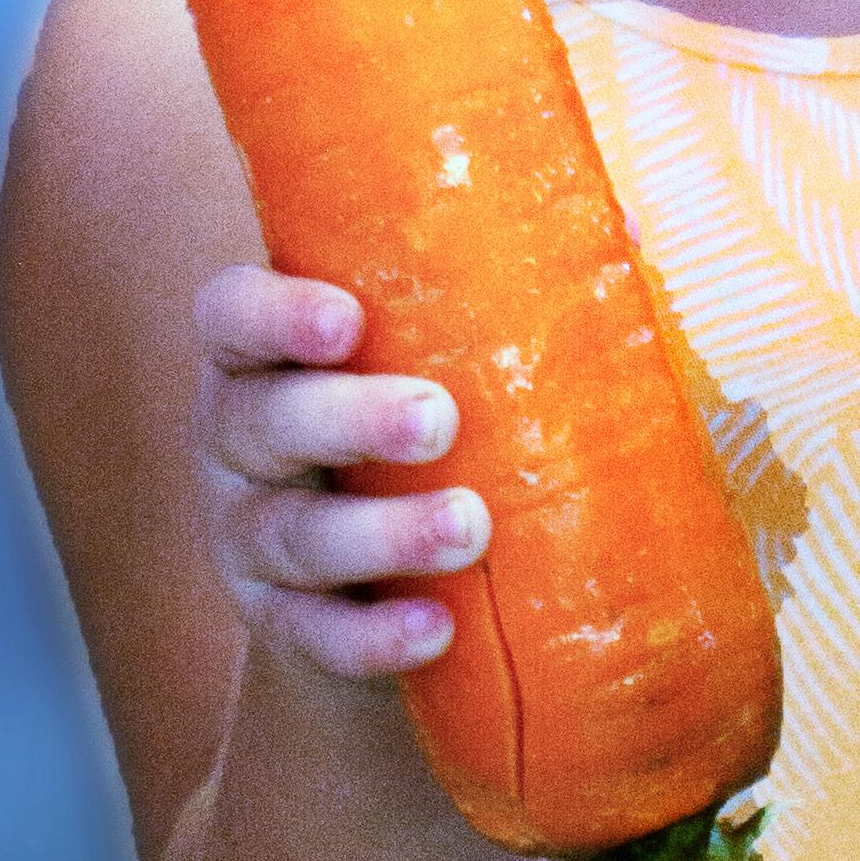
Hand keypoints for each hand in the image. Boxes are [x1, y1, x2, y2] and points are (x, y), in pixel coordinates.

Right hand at [191, 266, 487, 684]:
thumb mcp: (441, 353)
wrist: (380, 569)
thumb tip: (630, 224)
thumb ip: (503, 294)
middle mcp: (238, 439)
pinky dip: (369, 636)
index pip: (230, 316)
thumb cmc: (428, 421)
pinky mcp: (282, 622)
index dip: (273, 315)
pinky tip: (432, 631)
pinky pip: (313, 634)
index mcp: (267, 353)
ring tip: (469, 526)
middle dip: (348, 418)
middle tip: (439, 418)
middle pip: (259, 422)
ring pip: (291, 535)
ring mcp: (249, 536)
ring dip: (380, 532)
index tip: (346, 319)